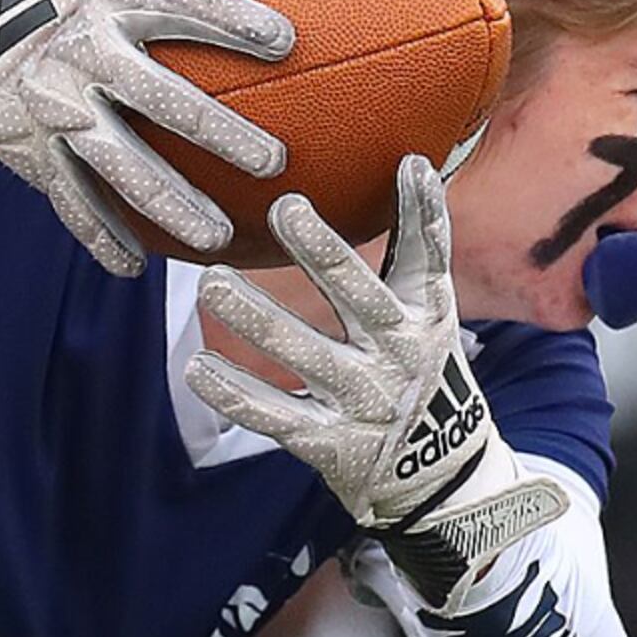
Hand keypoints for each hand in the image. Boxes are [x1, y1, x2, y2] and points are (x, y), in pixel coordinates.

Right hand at [0, 0, 294, 270]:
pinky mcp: (22, 144)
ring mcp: (51, 106)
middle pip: (166, 100)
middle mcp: (83, 54)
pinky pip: (65, 197)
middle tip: (275, 164)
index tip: (286, 42)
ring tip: (215, 236)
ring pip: (120, 163)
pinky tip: (131, 265)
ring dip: (171, 203)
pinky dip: (97, 234)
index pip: (185, 5)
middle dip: (223, 134)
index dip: (236, 22)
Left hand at [184, 156, 568, 608]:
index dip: (422, 212)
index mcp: (426, 316)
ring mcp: (364, 402)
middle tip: (284, 208)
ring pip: (303, 354)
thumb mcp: (432, 313)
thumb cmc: (420, 370)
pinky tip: (196, 366)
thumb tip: (414, 159)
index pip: (428, 256)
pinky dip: (234, 393)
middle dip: (324, 252)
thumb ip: (417, 248)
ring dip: (255, 317)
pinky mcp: (330, 444)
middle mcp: (398, 355)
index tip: (405, 164)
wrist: (440, 478)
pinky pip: (273, 414)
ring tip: (212, 283)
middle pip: (358, 296)